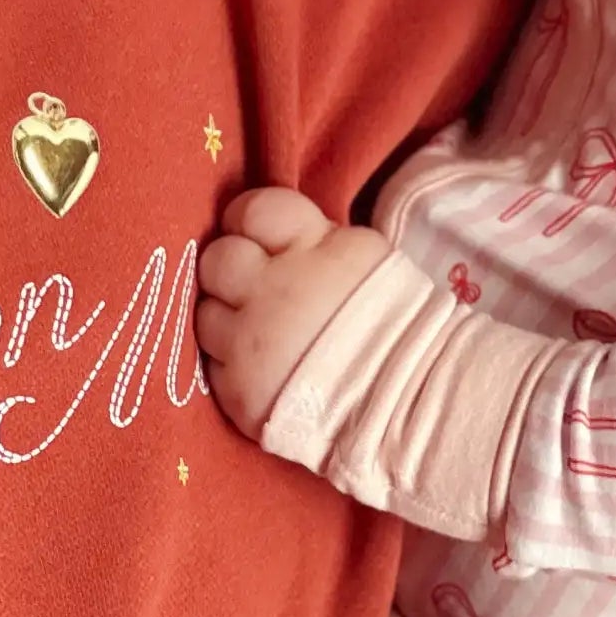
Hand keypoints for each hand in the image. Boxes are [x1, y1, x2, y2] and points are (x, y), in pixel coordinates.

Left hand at [195, 187, 388, 438]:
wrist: (409, 407)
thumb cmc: (399, 330)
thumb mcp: (370, 263)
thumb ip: (317, 244)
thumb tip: (275, 238)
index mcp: (316, 249)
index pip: (257, 208)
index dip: (247, 219)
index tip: (252, 235)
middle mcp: (273, 289)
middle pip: (218, 258)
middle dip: (228, 269)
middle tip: (249, 287)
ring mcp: (249, 342)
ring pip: (206, 314)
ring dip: (225, 320)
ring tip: (258, 336)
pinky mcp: (236, 389)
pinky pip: (212, 365)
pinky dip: (231, 365)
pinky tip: (261, 371)